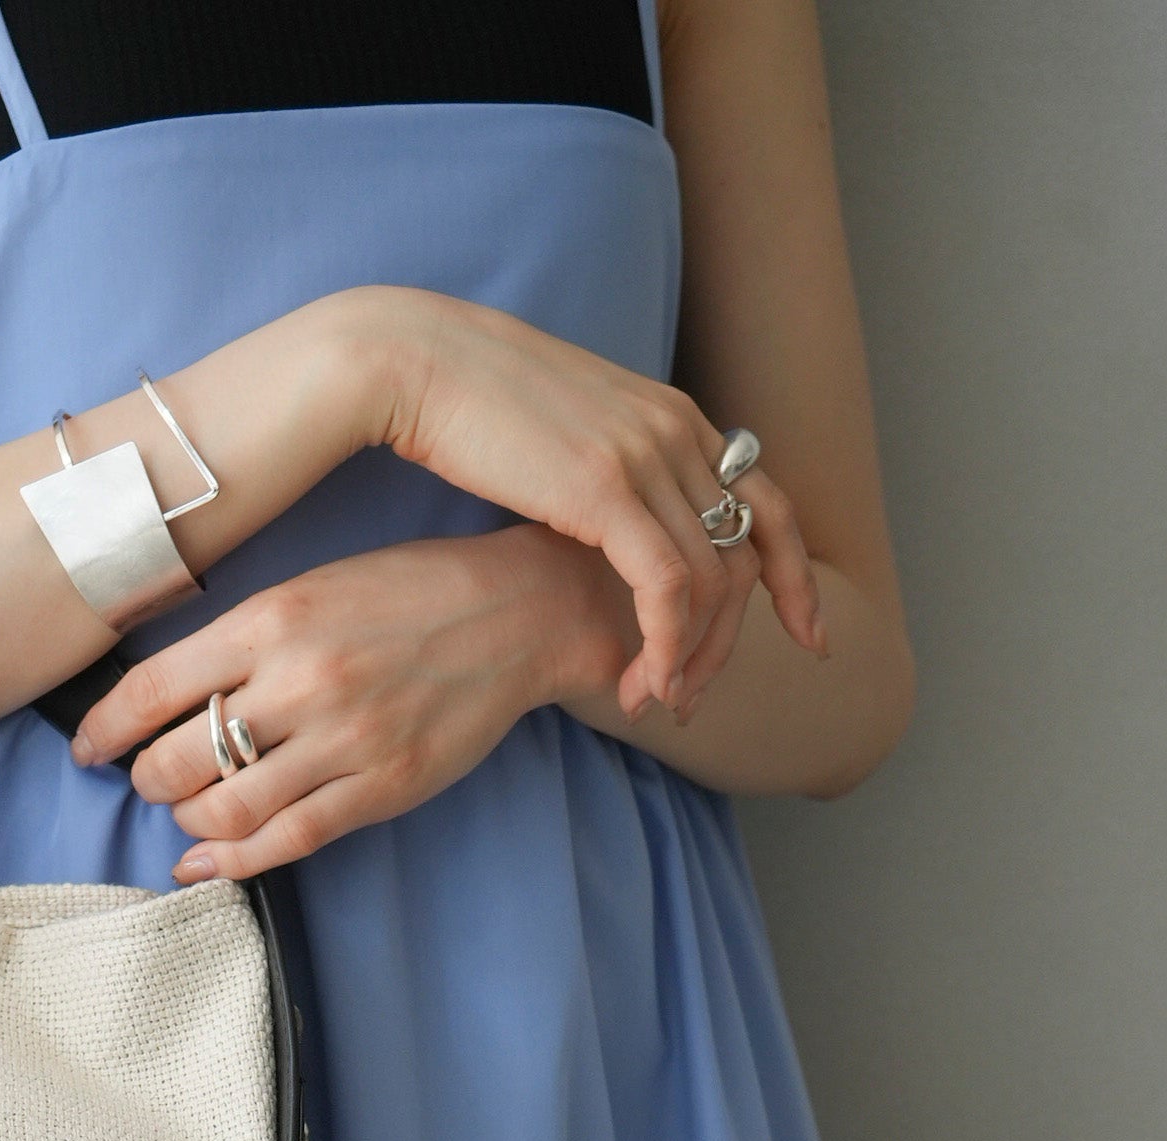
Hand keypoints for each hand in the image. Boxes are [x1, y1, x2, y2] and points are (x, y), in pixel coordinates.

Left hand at [73, 529, 628, 878]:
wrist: (517, 613)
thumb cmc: (405, 594)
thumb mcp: (311, 588)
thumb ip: (240, 640)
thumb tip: (162, 695)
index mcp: (272, 621)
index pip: (153, 688)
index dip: (105, 730)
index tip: (88, 748)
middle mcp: (301, 682)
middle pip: (178, 759)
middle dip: (146, 780)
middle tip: (149, 778)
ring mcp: (343, 742)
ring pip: (225, 810)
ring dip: (187, 820)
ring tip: (186, 810)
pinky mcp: (379, 788)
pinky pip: (285, 842)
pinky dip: (230, 862)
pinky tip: (203, 861)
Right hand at [342, 285, 823, 718]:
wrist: (412, 358)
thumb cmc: (461, 405)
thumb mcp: (559, 435)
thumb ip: (600, 472)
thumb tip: (600, 521)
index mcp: (671, 415)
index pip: (766, 503)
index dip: (793, 577)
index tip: (806, 634)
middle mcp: (676, 429)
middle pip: (749, 553)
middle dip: (733, 641)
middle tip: (693, 701)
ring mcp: (647, 455)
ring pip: (715, 581)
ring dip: (691, 658)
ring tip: (654, 703)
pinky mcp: (607, 488)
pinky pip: (668, 588)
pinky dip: (664, 647)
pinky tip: (640, 684)